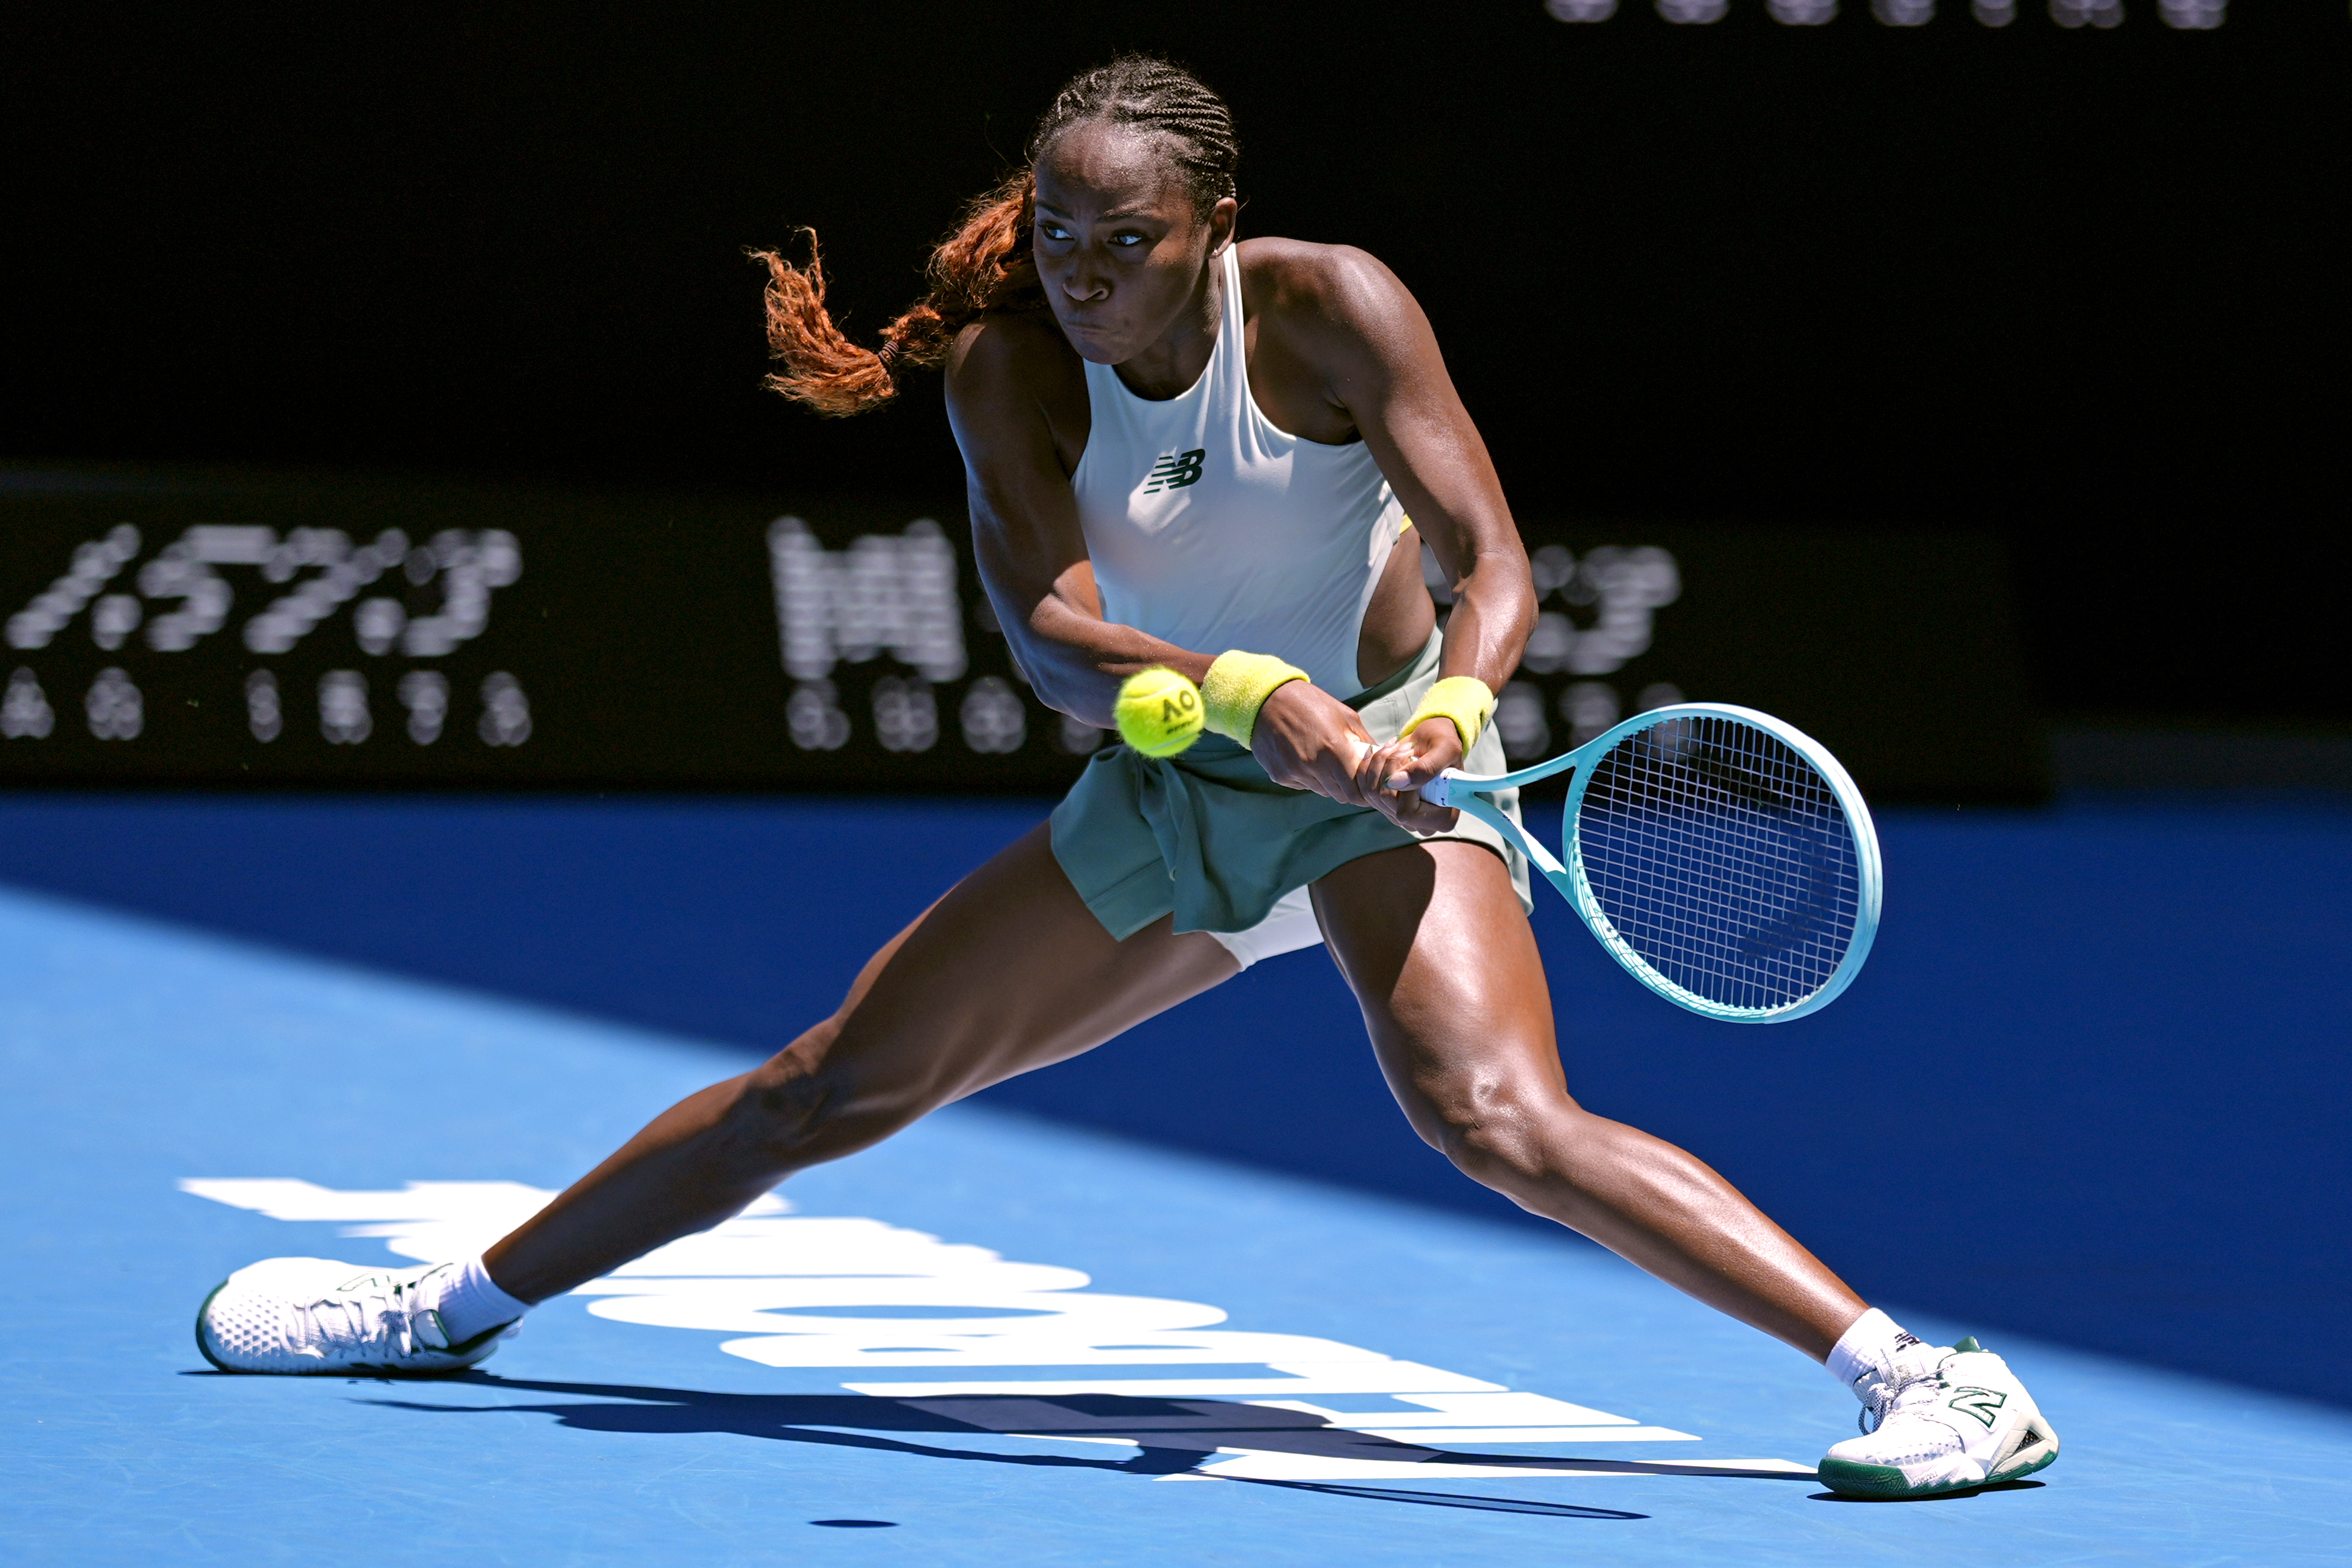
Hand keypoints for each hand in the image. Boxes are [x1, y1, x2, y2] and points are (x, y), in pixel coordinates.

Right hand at [1250, 681, 1459, 835]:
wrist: (1265, 700)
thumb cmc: (1309, 702)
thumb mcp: (1344, 715)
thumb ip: (1364, 741)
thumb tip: (1382, 758)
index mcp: (1332, 749)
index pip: (1356, 791)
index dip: (1365, 791)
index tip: (1367, 783)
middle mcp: (1312, 765)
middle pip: (1340, 796)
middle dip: (1350, 788)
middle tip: (1351, 774)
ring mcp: (1293, 773)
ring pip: (1322, 792)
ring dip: (1330, 783)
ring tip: (1327, 761)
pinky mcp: (1279, 775)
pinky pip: (1303, 785)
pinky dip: (1310, 778)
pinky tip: (1306, 757)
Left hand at [1356, 715, 1462, 835]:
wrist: (1433, 742)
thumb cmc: (1446, 745)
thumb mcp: (1445, 751)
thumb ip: (1425, 769)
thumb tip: (1394, 783)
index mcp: (1442, 819)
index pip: (1408, 812)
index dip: (1405, 786)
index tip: (1413, 759)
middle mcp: (1420, 823)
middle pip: (1387, 801)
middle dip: (1390, 767)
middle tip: (1404, 748)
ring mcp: (1401, 816)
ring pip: (1372, 794)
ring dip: (1379, 763)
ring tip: (1395, 747)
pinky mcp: (1386, 805)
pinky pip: (1365, 789)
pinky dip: (1369, 766)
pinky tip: (1383, 752)